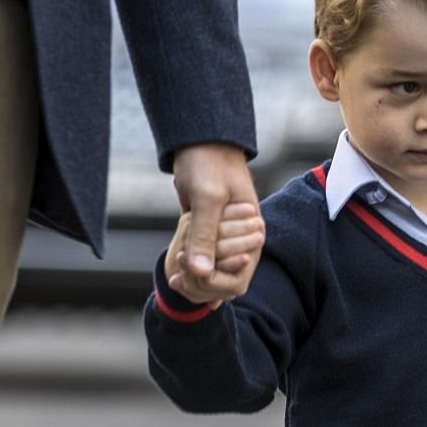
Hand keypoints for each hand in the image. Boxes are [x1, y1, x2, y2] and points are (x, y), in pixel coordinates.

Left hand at [171, 143, 261, 303]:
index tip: (186, 274)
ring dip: (195, 280)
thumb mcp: (207, 198)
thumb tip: (200, 272)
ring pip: (214, 274)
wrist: (200, 140)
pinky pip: (204, 260)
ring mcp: (226, 238)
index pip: (237, 280)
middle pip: (225, 283)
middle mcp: (243, 241)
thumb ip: (204, 236)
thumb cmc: (209, 163)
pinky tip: (178, 278)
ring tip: (174, 279)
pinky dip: (192, 269)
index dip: (212, 285)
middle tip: (175, 280)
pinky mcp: (210, 232)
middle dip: (201, 286)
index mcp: (252, 236)